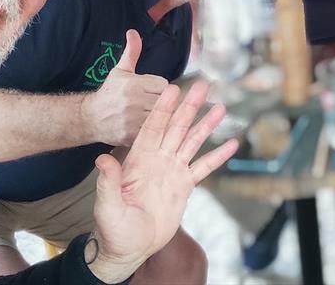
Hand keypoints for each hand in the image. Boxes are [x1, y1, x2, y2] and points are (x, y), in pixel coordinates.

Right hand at [81, 30, 169, 145]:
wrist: (90, 118)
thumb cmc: (109, 93)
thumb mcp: (120, 71)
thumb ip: (132, 52)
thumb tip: (134, 32)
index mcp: (133, 84)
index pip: (164, 85)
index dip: (162, 88)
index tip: (155, 90)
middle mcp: (133, 101)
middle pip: (165, 101)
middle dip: (164, 102)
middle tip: (156, 103)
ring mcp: (132, 120)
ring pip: (161, 117)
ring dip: (162, 117)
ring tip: (156, 115)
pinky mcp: (132, 136)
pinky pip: (153, 132)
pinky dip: (155, 131)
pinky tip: (151, 128)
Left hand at [86, 79, 238, 282]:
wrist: (129, 248)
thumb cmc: (113, 228)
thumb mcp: (107, 206)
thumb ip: (108, 182)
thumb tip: (102, 159)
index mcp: (138, 159)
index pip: (152, 128)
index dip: (162, 108)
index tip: (172, 88)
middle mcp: (158, 159)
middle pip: (177, 127)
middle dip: (189, 106)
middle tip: (203, 86)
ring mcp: (172, 171)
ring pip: (193, 142)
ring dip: (206, 125)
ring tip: (221, 108)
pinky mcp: (185, 186)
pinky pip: (204, 168)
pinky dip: (218, 156)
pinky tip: (232, 144)